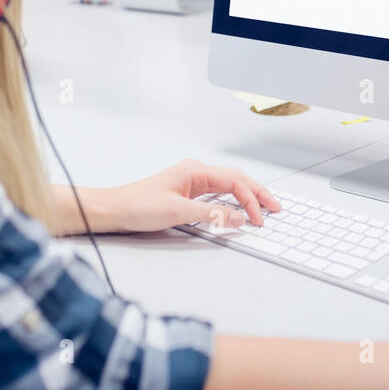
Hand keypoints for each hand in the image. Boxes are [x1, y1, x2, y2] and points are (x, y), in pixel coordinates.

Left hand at [98, 158, 281, 233]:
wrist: (113, 209)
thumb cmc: (137, 205)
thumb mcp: (177, 212)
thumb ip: (211, 215)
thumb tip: (238, 218)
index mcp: (195, 171)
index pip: (234, 181)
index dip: (251, 199)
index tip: (259, 217)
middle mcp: (195, 173)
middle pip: (236, 180)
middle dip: (257, 193)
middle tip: (276, 208)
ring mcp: (191, 183)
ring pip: (227, 187)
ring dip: (246, 197)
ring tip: (264, 208)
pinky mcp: (186, 194)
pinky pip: (216, 195)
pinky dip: (232, 202)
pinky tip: (238, 210)